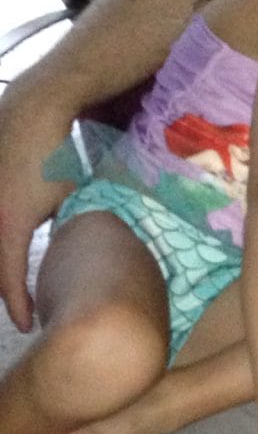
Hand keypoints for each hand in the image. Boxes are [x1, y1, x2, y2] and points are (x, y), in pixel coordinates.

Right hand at [0, 91, 74, 330]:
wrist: (38, 107)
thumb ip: (66, 228)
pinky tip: (10, 242)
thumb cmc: (60, 154)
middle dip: (7, 289)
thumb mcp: (69, 199)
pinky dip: (2, 237)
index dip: (17, 306)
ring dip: (3, 265)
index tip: (25, 326)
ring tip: (14, 282)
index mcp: (9, 225)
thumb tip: (75, 248)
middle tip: (22, 309)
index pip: (7, 279)